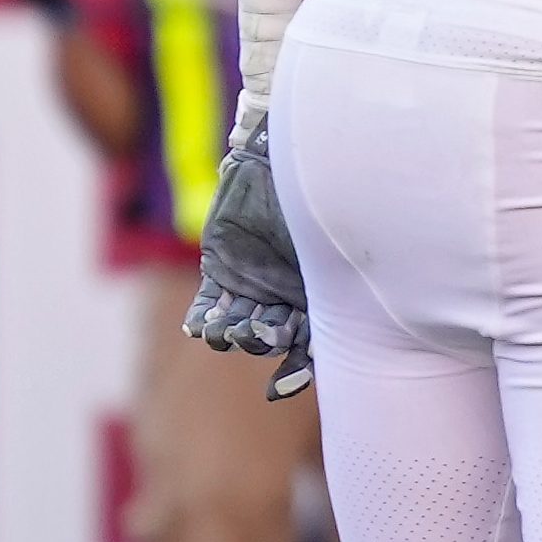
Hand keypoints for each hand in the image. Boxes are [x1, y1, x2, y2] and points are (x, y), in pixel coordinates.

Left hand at [183, 111, 313, 399]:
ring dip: (231, 335)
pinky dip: (202, 320)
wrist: (292, 154)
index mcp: (321, 298)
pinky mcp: (220, 267)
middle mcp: (288, 296)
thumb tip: (341, 335)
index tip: (278, 388)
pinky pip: (207, 306)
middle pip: (271, 339)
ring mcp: (252, 283)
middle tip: (258, 333)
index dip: (294, 371)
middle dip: (261, 342)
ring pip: (237, 327)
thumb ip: (339, 292)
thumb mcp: (336, 251)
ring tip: (227, 331)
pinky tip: (201, 327)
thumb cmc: (328, 201)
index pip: (308, 348)